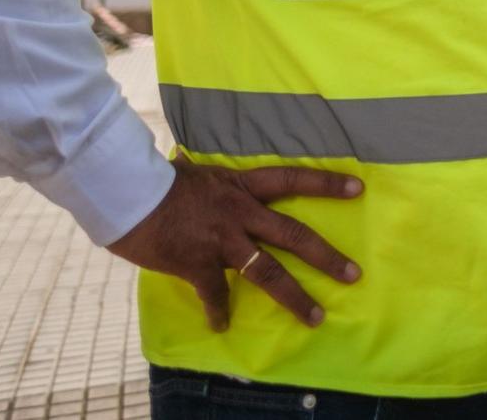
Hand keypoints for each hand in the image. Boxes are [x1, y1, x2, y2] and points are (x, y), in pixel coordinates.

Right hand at [109, 156, 362, 330]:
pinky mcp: (200, 265)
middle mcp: (241, 213)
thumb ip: (196, 172)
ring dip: (294, 297)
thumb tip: (185, 161)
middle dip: (326, 256)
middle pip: (293, 235)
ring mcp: (223, 241)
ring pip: (268, 272)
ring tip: (316, 316)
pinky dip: (218, 312)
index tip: (359, 187)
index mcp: (241, 186)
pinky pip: (215, 294)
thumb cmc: (157, 180)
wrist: (128, 195)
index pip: (293, 178)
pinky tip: (220, 325)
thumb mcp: (189, 171)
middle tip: (353, 274)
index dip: (326, 182)